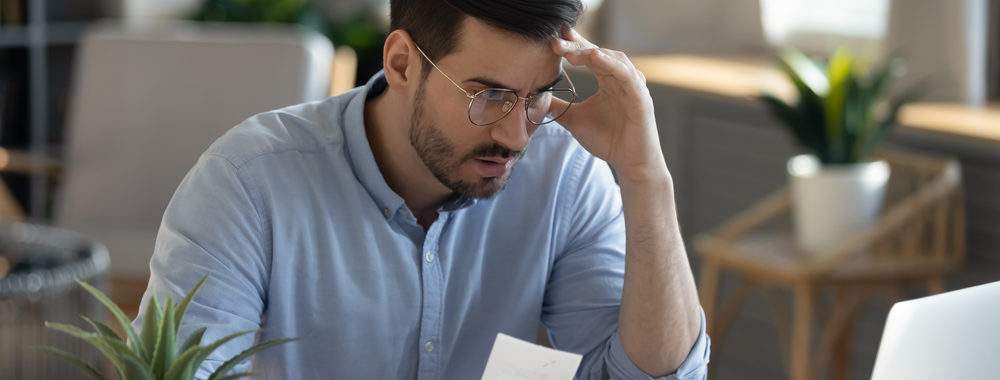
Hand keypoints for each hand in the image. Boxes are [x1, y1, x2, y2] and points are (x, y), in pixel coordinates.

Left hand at [550, 29, 666, 181]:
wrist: (631, 164)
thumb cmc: (608, 140)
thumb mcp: (574, 120)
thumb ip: (558, 108)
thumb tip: (536, 98)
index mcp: (608, 81)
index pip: (589, 56)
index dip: (573, 46)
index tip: (553, 40)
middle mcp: (621, 79)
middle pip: (599, 53)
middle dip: (577, 46)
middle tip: (556, 42)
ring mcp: (633, 86)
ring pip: (613, 59)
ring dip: (592, 52)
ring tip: (571, 50)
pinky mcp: (640, 97)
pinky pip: (627, 75)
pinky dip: (612, 64)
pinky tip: (595, 56)